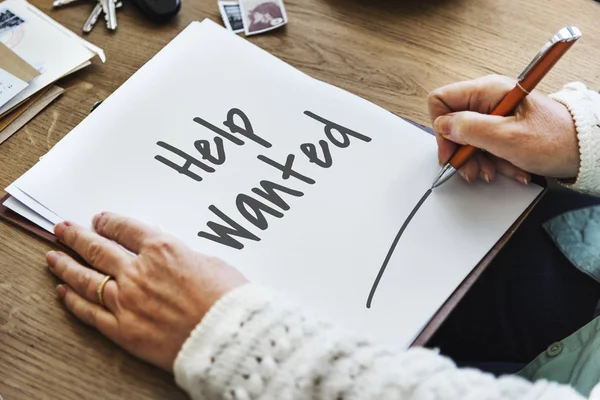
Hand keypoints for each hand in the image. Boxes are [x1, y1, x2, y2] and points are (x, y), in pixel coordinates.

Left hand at [46, 212, 246, 371]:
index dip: (109, 222)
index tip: (99, 220)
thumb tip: (169, 259)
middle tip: (63, 230)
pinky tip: (63, 292)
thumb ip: (182, 257)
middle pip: (98, 248)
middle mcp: (138, 271)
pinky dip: (73, 301)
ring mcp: (127, 300)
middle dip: (77, 237)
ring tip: (53, 257)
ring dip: (66, 265)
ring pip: (86, 278)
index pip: (125, 228)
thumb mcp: (209, 262)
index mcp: (162, 249)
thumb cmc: (227, 298)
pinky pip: (90, 312)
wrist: (228, 335)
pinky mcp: (123, 329)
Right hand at [428, 75, 579, 182]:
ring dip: (479, 161)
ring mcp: (495, 114)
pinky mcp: (502, 127)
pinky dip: (493, 161)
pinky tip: (508, 169)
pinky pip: (485, 146)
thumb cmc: (555, 139)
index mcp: (487, 91)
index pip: (441, 100)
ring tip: (495, 172)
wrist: (585, 150)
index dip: (441, 128)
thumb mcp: (507, 137)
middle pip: (454, 124)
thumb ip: (470, 129)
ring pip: (468, 139)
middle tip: (473, 169)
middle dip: (462, 152)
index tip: (451, 151)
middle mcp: (488, 99)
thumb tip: (443, 126)